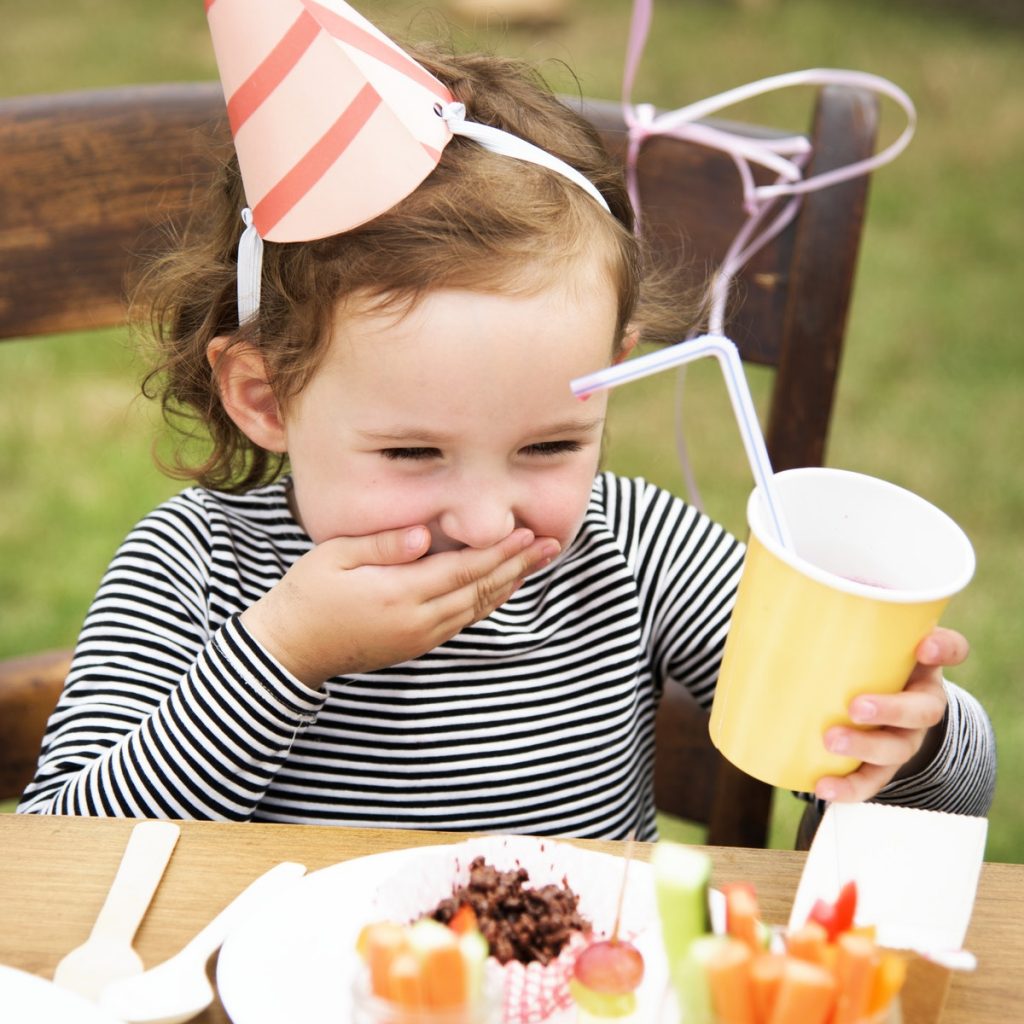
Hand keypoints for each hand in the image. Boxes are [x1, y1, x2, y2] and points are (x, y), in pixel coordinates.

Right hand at [241, 525, 558, 686]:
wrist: (291, 649)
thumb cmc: (307, 594)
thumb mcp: (334, 558)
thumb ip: (383, 546)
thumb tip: (423, 534)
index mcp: (399, 594)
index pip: (462, 569)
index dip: (498, 551)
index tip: (528, 533)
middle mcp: (418, 620)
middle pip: (480, 590)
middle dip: (517, 566)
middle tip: (551, 545)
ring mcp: (420, 637)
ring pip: (477, 608)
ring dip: (509, 584)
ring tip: (537, 563)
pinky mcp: (417, 644)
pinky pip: (463, 621)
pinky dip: (488, 602)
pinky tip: (501, 588)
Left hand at [814, 627, 967, 802]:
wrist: (873, 699)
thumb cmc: (861, 659)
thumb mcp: (862, 637)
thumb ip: (839, 619)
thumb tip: (780, 592)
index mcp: (921, 664)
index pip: (951, 649)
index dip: (945, 649)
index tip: (925, 645)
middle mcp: (921, 700)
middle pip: (923, 709)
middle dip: (891, 709)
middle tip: (856, 706)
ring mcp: (905, 735)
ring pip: (899, 748)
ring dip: (866, 747)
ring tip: (831, 741)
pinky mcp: (884, 764)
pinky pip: (872, 780)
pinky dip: (850, 787)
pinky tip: (824, 787)